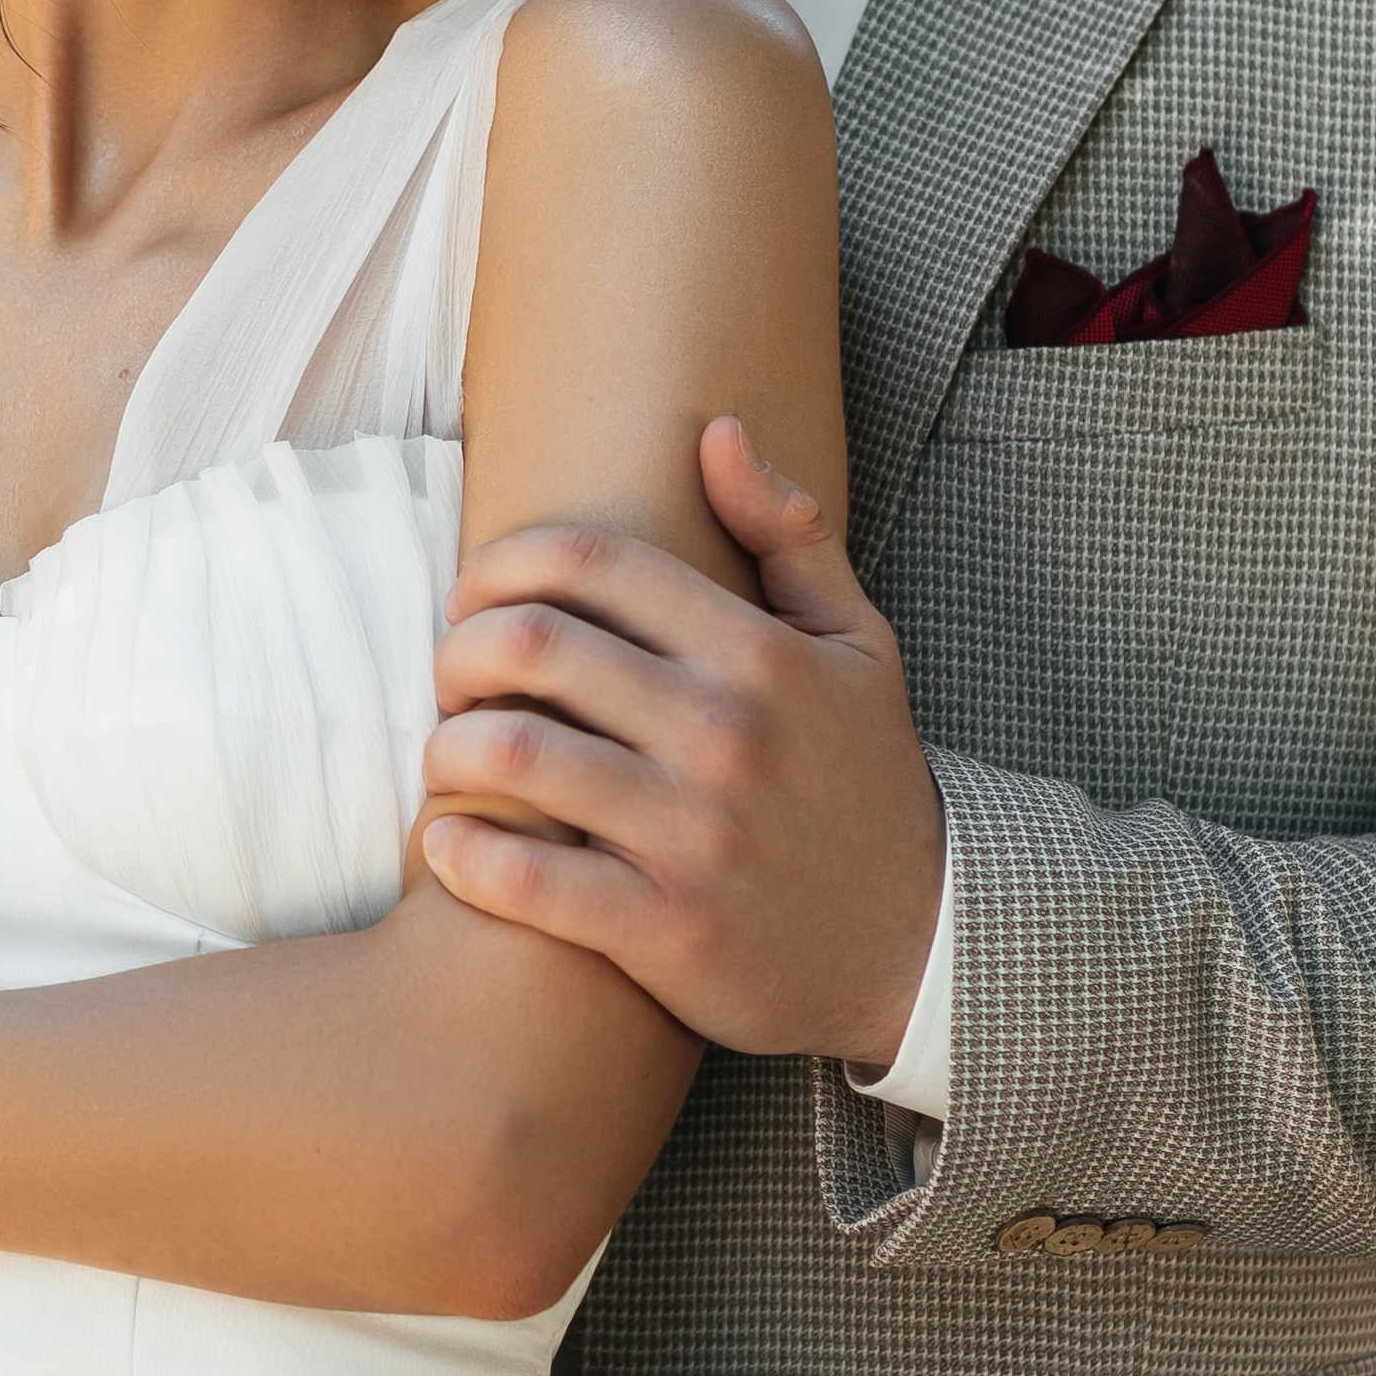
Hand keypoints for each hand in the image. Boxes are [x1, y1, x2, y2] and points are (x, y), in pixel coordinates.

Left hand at [420, 418, 944, 1064]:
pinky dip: (465, 855)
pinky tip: (449, 840)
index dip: (505, 563)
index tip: (476, 594)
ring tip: (449, 751)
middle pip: (532, 646)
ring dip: (449, 746)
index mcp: (760, 653)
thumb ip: (789, 531)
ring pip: (516, 757)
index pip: (592, 563)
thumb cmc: (866, 779)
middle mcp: (725, 733)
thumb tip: (717, 431)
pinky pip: (530, 882)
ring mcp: (695, 835)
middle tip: (451, 672)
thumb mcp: (858, 644)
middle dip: (460, 649)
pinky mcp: (670, 931)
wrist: (926, 945)